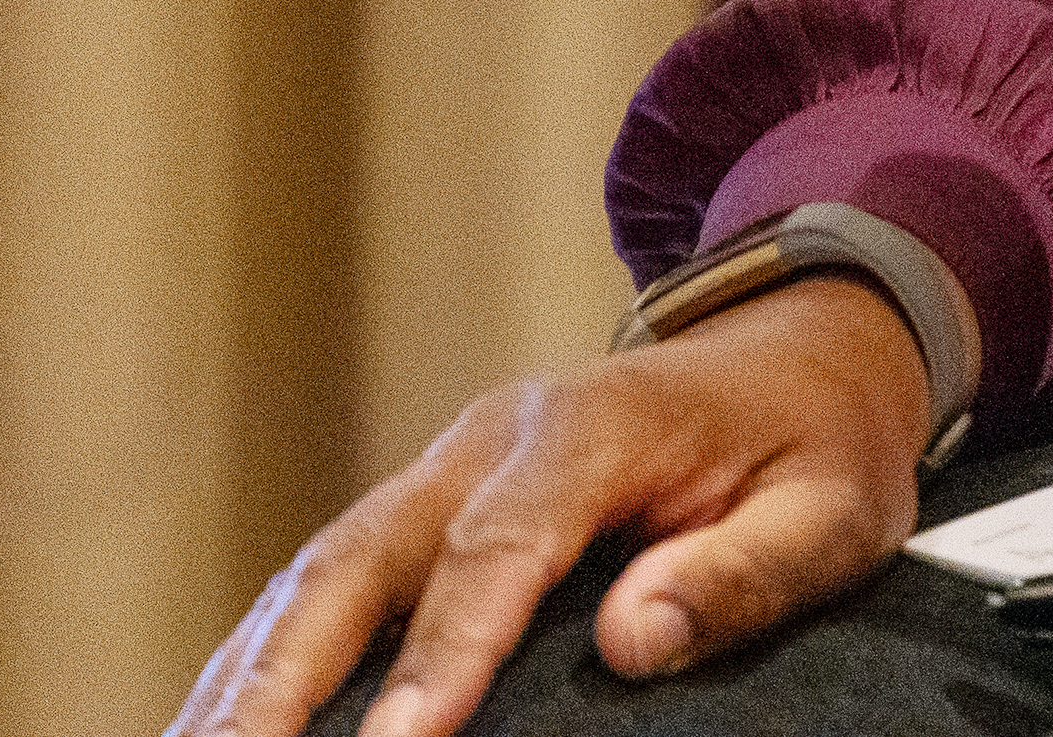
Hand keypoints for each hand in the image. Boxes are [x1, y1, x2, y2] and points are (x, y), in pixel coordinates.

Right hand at [166, 276, 931, 736]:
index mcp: (593, 430)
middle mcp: (493, 439)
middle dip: (287, 678)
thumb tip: (634, 640)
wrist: (801, 353)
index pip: (498, 549)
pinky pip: (325, 580)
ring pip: (318, 573)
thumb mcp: (832, 510)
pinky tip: (219, 724)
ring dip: (247, 677)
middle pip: (362, 559)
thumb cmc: (818, 443)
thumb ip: (745, 572)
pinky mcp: (426, 502)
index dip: (444, 653)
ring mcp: (445, 466)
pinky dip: (262, 657)